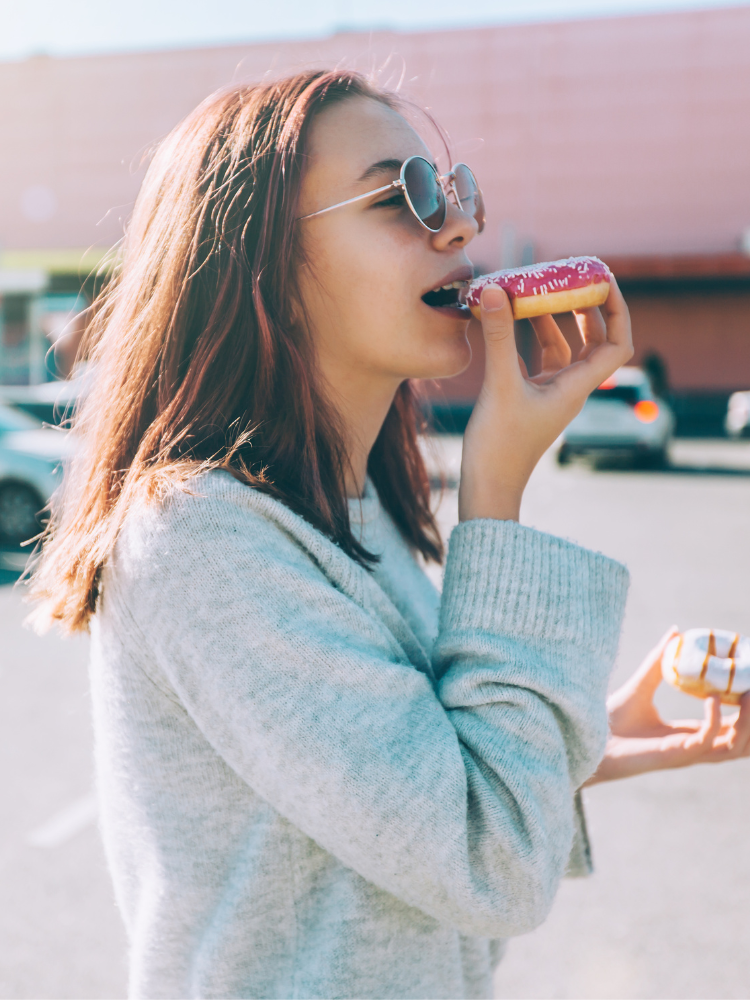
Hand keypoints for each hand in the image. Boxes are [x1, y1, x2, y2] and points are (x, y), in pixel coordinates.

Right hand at [458, 278, 632, 521]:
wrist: (487, 488)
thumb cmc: (499, 446)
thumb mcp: (499, 386)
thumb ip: (499, 337)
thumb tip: (497, 290)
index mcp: (576, 388)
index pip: (617, 344)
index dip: (617, 310)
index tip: (603, 279)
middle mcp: (569, 389)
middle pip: (594, 341)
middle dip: (585, 306)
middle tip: (569, 277)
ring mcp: (549, 393)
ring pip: (564, 347)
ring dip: (554, 319)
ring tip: (536, 290)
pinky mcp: (528, 398)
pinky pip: (538, 359)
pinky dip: (528, 336)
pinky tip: (509, 320)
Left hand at [586, 627, 749, 783]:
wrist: (589, 739)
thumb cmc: (612, 718)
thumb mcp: (642, 684)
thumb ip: (660, 661)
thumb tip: (675, 632)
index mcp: (693, 733)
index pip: (734, 727)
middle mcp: (696, 746)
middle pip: (744, 742)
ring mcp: (688, 753)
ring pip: (735, 746)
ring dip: (748, 722)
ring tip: (749, 693)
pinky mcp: (676, 755)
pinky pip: (707, 740)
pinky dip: (715, 718)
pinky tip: (713, 697)